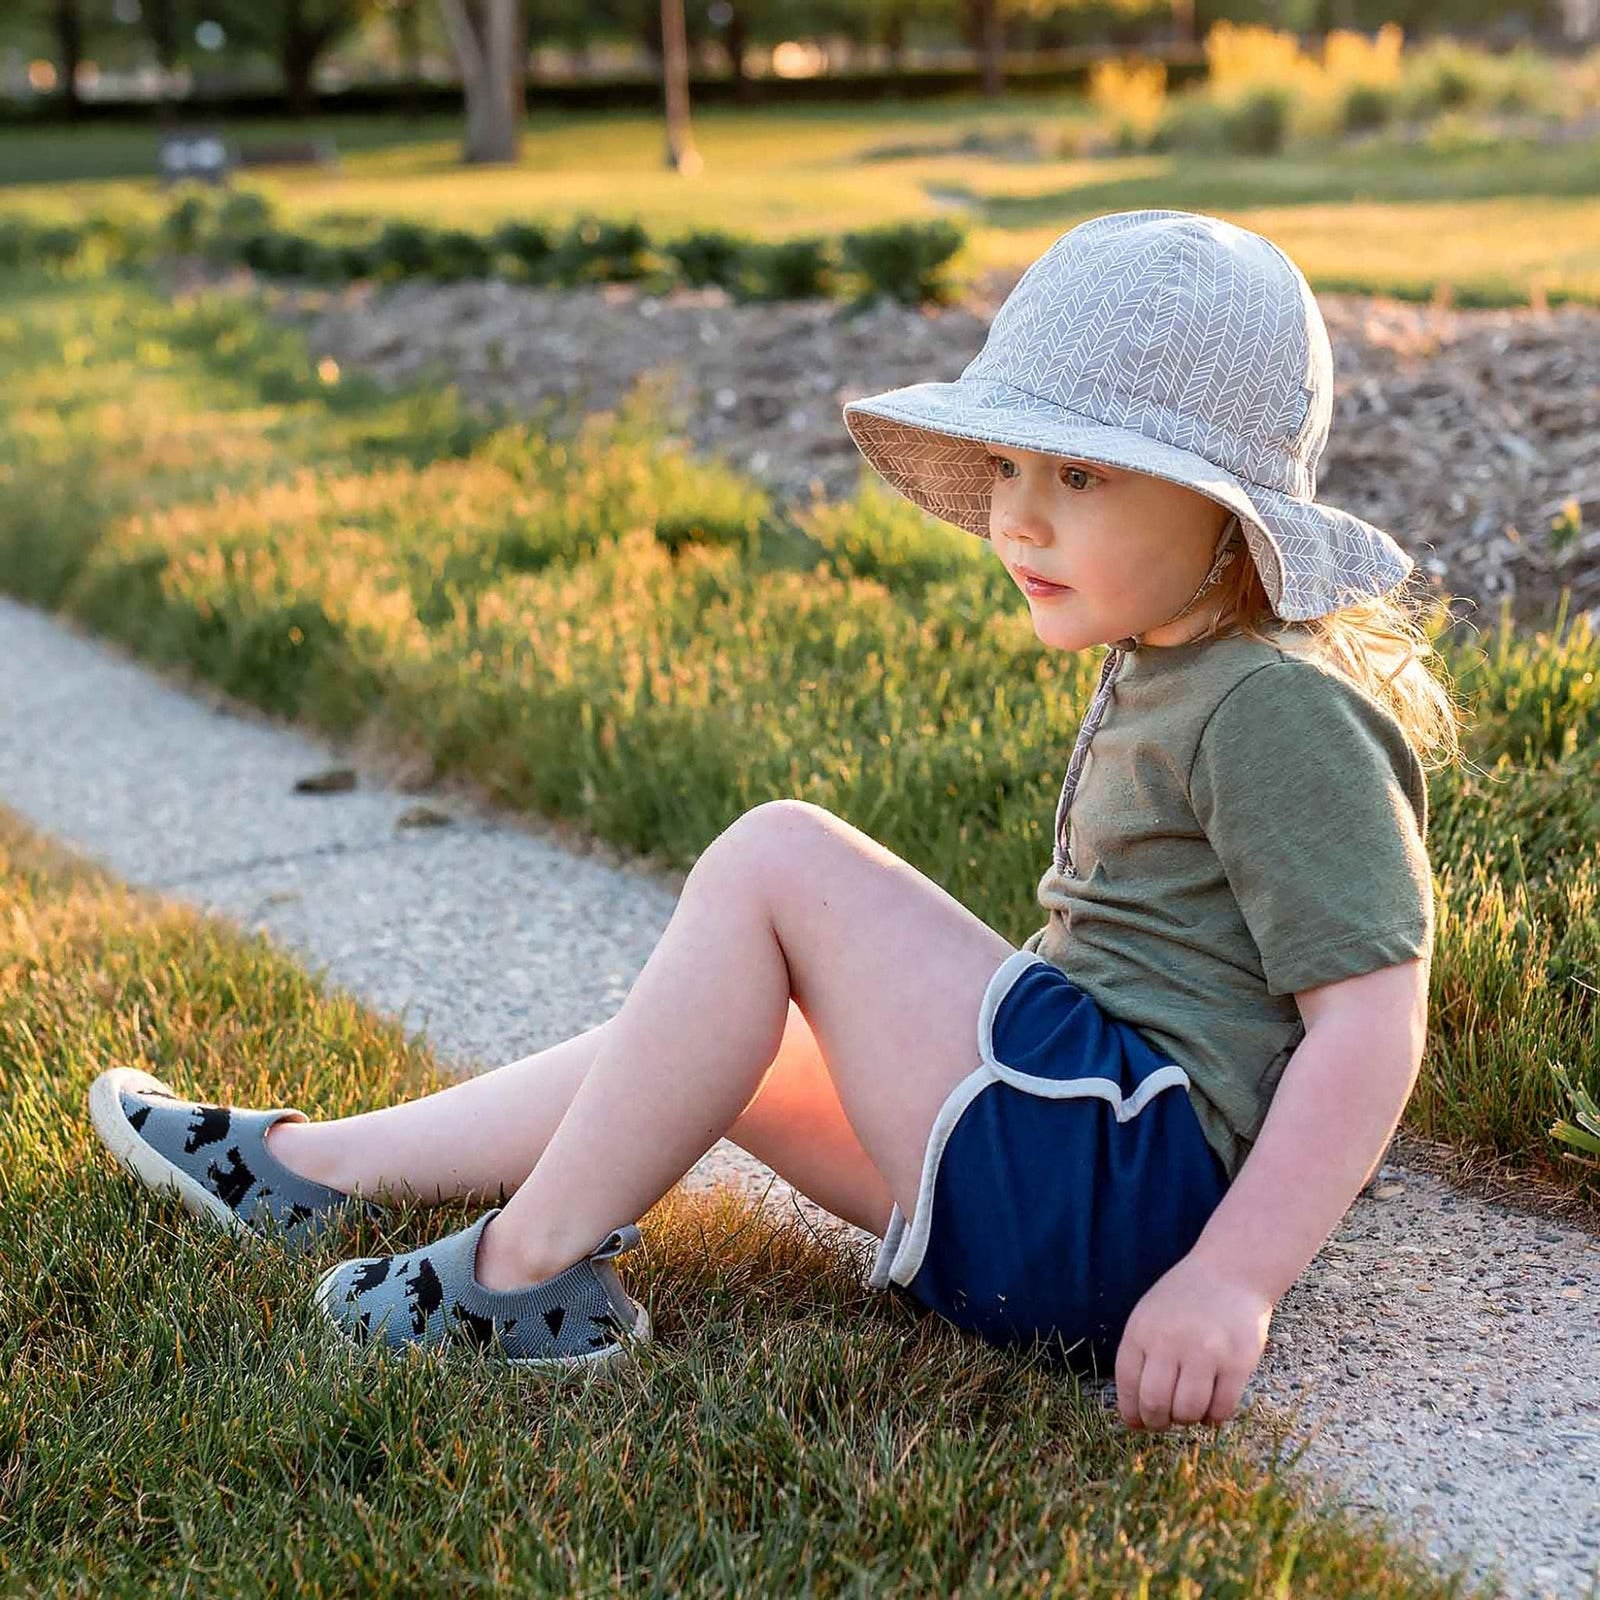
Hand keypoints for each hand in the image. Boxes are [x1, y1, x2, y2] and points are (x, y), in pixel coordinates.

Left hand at [1113, 1251, 1273, 1432]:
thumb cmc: (1186, 1298)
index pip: (1127, 1385)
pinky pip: (1221, 1410)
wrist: (1231, 1271)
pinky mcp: (1237, 1362)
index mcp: (1142, 1329)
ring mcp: (1205, 1352)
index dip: (1131, 1412)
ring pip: (1188, 1411)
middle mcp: (1170, 1341)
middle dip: (1157, 1422)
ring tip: (1191, 1408)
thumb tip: (1134, 1415)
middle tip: (1165, 1421)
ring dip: (1187, 1419)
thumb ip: (1140, 1356)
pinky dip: (1214, 1417)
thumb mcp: (1149, 1315)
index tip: (1138, 1423)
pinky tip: (1212, 1405)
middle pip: (1155, 1404)